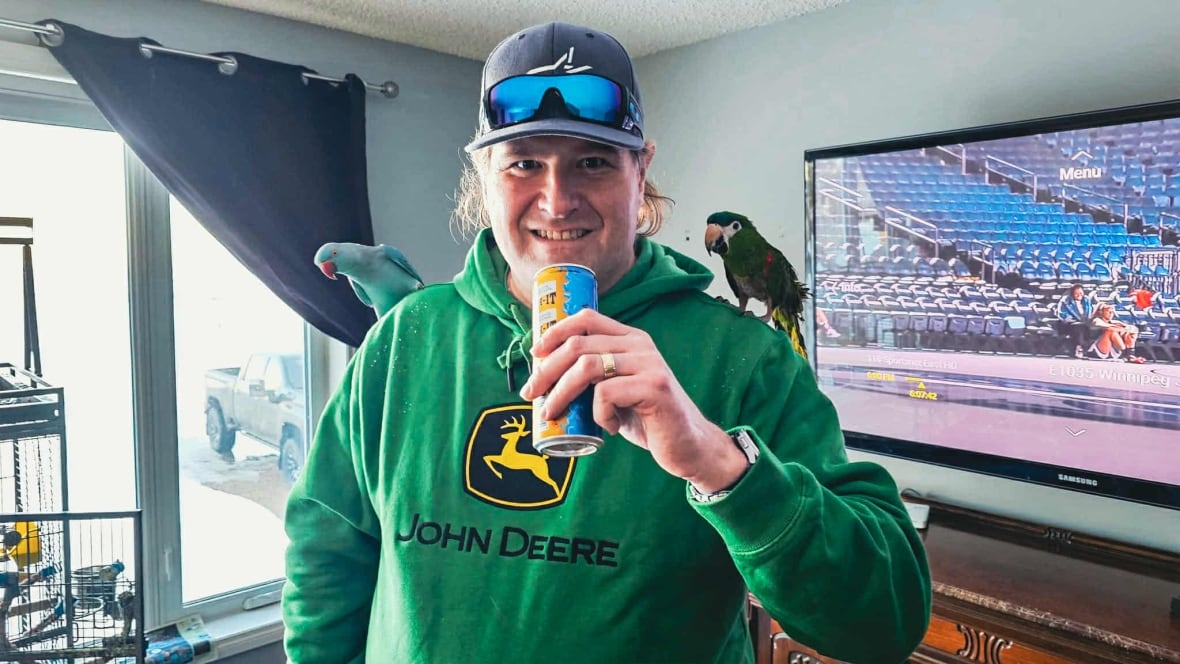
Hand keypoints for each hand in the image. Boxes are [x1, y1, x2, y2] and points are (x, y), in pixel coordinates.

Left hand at [519, 309, 747, 491]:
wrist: (688, 446)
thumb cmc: (646, 419)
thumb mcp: (616, 391)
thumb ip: (593, 377)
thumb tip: (543, 376)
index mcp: (631, 339)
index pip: (587, 317)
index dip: (555, 331)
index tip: (534, 354)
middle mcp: (640, 345)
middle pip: (579, 344)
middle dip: (546, 370)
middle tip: (530, 393)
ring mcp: (649, 365)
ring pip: (586, 367)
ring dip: (560, 393)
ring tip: (551, 413)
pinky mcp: (654, 388)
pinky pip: (606, 395)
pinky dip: (598, 414)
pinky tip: (605, 427)